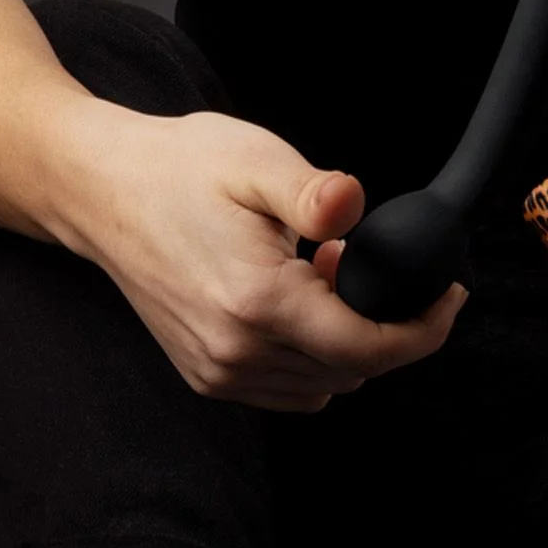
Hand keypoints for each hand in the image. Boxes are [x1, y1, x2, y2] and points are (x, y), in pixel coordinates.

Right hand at [61, 100, 465, 410]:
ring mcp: (217, 370)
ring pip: (324, 383)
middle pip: (353, 368)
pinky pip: (288, 387)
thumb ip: (314, 193)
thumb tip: (356, 206)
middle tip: (362, 259)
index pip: (368, 348)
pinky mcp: (205, 373)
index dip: (423, 328)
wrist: (98, 191)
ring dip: (344, 339)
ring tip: (321, 272)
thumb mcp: (255, 160)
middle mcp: (235, 352)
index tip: (449, 295)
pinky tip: (293, 297)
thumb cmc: (176, 168)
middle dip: (382, 322)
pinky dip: (311, 353)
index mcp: (257, 303)